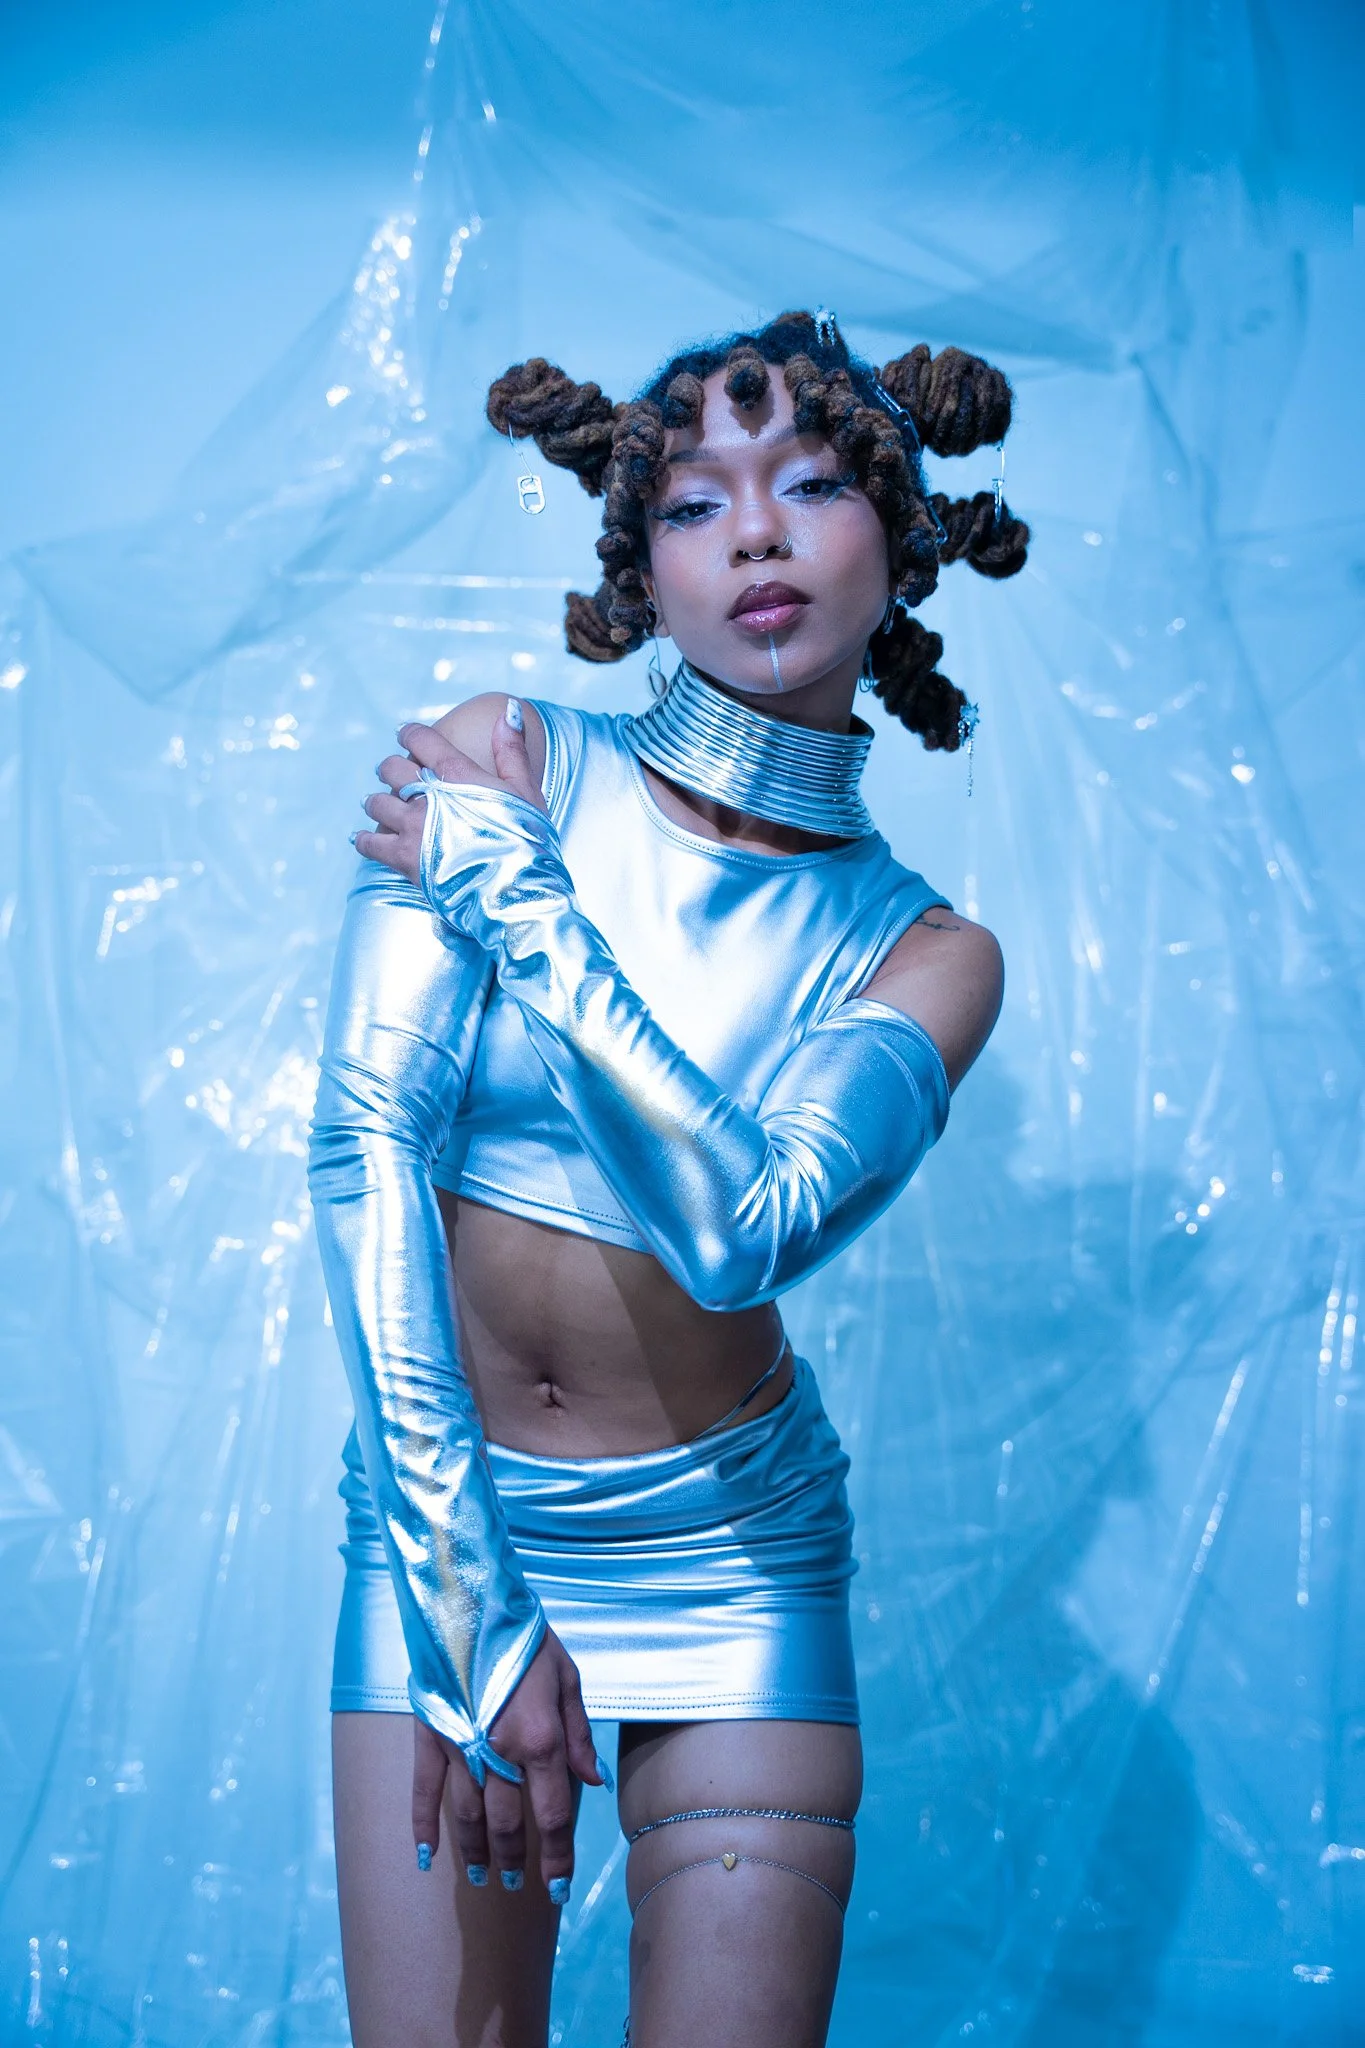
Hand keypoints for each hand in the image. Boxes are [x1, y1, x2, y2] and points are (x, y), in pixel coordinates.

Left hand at [354, 697, 546, 882]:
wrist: (516, 892)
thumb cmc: (529, 842)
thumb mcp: (526, 790)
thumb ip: (511, 749)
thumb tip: (508, 709)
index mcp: (458, 775)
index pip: (422, 740)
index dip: (410, 734)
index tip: (405, 733)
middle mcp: (429, 797)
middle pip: (392, 770)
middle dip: (391, 768)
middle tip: (392, 771)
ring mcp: (413, 829)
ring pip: (377, 803)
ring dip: (377, 801)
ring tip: (378, 803)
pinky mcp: (403, 860)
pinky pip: (370, 843)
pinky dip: (364, 839)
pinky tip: (361, 837)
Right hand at [411, 1630, 603, 1899]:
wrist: (474, 1604)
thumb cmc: (528, 1639)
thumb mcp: (568, 1678)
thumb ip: (578, 1734)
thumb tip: (593, 1782)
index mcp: (540, 1739)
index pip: (552, 1816)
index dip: (556, 1857)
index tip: (559, 1889)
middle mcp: (500, 1751)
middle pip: (507, 1823)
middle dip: (516, 1859)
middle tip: (520, 1884)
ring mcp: (461, 1747)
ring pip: (468, 1815)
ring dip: (476, 1852)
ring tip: (482, 1876)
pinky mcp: (432, 1736)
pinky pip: (425, 1791)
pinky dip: (423, 1825)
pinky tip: (426, 1855)